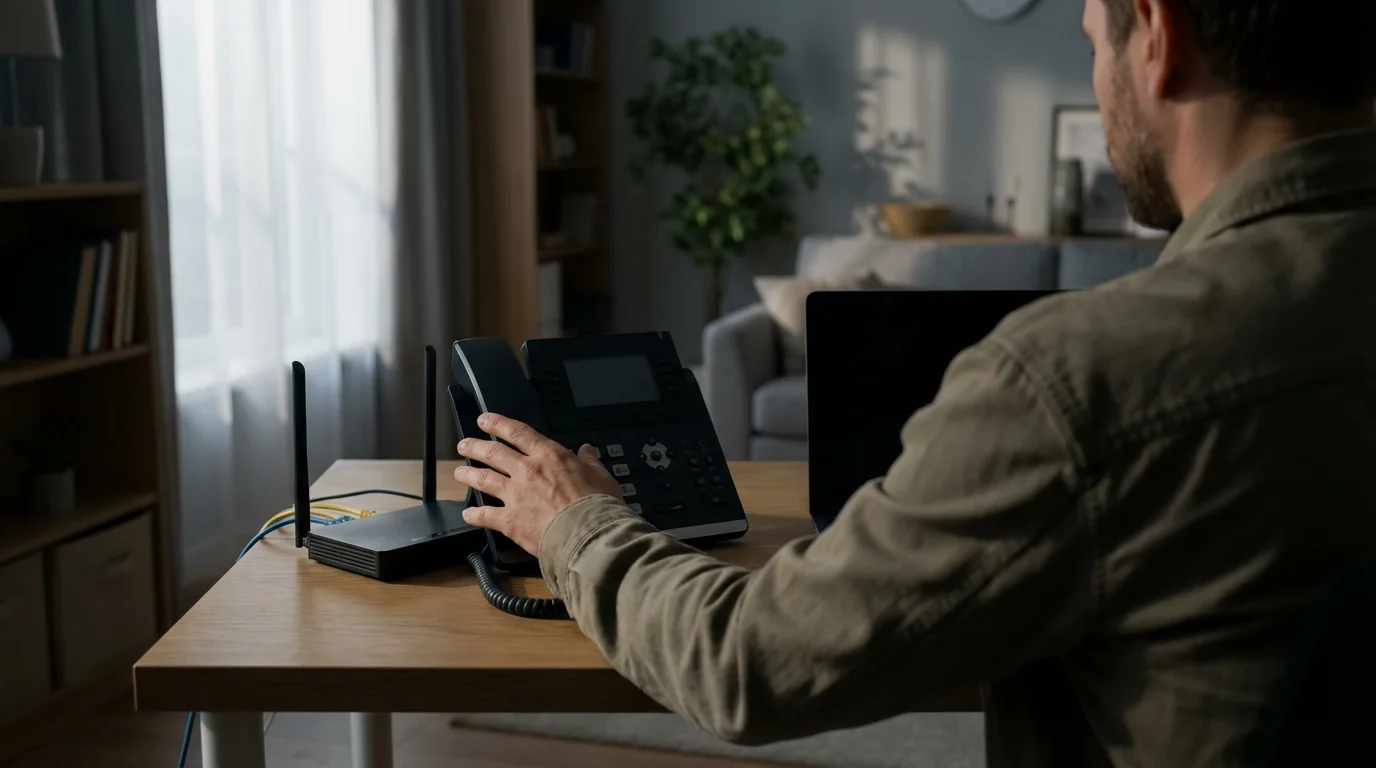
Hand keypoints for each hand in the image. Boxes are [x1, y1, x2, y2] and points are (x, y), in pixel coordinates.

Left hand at [454, 413, 623, 556]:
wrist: (588, 534)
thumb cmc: (598, 505)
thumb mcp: (602, 476)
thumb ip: (591, 462)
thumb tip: (587, 451)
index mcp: (549, 456)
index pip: (518, 432)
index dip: (498, 424)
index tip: (485, 420)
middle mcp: (527, 471)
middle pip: (493, 453)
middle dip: (475, 446)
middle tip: (464, 444)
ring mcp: (515, 495)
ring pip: (484, 479)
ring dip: (468, 475)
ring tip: (458, 472)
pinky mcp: (509, 520)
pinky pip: (485, 515)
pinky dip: (474, 515)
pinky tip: (467, 514)